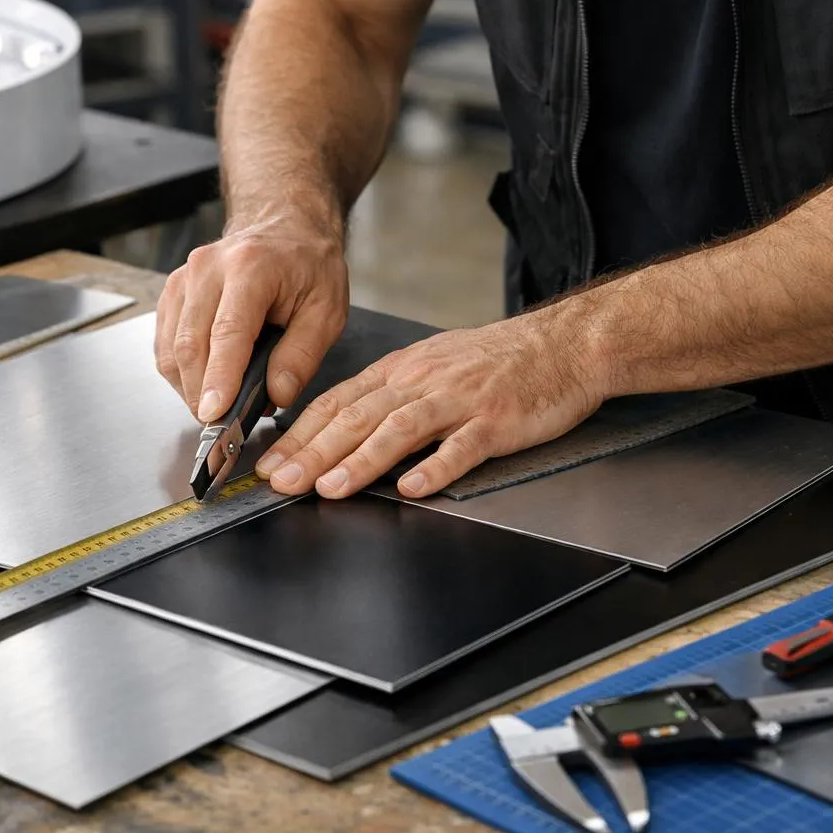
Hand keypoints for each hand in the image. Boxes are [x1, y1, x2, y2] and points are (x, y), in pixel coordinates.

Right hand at [155, 213, 349, 419]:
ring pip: (170, 349)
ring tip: (220, 404)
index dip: (218, 379)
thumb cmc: (307, 264)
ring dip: (190, 387)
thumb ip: (303, 355)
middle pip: (189, 345)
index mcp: (251, 268)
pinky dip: (181, 372)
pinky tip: (207, 381)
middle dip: (201, 395)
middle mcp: (207, 269)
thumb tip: (277, 395)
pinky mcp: (172, 293)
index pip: (226, 333)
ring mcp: (183, 279)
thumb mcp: (327, 309)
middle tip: (221, 428)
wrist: (284, 225)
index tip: (214, 414)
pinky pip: (164, 344)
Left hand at [254, 308, 607, 498]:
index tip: (269, 462)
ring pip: (399, 429)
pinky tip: (413, 488)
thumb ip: (390, 395)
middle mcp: (422, 381)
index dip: (299, 434)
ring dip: (360, 461)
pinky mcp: (496, 420)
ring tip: (330, 488)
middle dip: (313, 452)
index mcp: (402, 370)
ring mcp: (459, 400)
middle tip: (280, 480)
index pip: (337, 402)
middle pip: (357, 417)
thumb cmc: (498, 360)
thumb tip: (341, 428)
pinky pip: (461, 446)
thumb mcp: (432, 365)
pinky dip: (435, 467)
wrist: (563, 344)